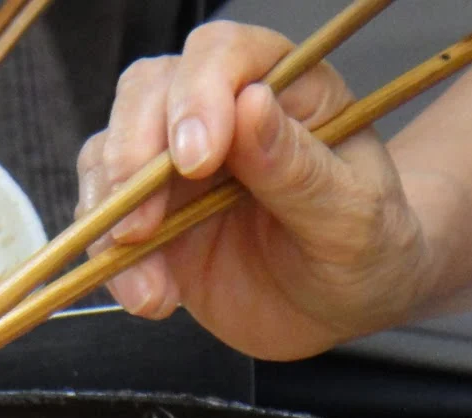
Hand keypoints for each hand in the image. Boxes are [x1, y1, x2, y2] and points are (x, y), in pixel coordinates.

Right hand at [76, 21, 435, 360]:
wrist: (345, 309)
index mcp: (282, 87)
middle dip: (132, 155)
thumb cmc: (368, 250)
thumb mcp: (353, 216)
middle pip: (145, 93)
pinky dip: (110, 260)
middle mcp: (220, 112)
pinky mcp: (147, 217)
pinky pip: (103, 221)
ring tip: (151, 288)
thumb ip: (299, 167)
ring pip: (109, 155)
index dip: (196, 96)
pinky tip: (150, 299)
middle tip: (142, 226)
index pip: (221, 55)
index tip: (196, 160)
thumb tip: (249, 106)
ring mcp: (175, 166)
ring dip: (112, 219)